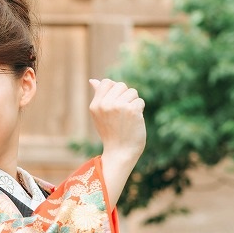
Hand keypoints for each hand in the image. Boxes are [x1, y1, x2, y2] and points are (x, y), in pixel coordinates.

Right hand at [89, 78, 145, 207]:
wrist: (120, 152)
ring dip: (133, 103)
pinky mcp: (132, 110)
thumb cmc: (111, 133)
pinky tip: (135, 121)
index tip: (116, 104)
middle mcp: (105, 104)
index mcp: (95, 105)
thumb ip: (98, 96)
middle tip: (122, 114)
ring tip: (128, 117)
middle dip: (125, 96)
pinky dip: (140, 110)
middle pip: (121, 85)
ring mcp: (118, 106)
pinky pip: (140, 101)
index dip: (115, 90)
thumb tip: (93, 80)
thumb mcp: (99, 115)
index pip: (107, 82)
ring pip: (132, 92)